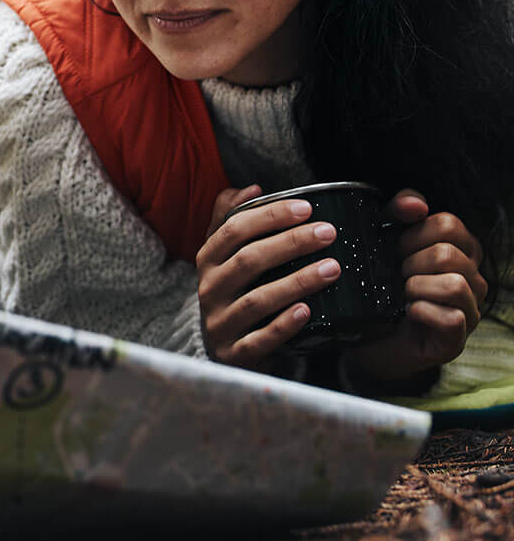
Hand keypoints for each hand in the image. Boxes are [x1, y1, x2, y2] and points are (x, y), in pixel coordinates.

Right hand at [198, 184, 342, 368]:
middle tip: (328, 233)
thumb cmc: (233, 290)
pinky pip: (259, 339)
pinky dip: (283, 325)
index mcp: (208, 260)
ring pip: (256, 300)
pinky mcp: (234, 353)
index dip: (269, 216)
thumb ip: (231, 218)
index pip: (233, 230)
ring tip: (332, 268)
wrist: (223, 347)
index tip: (306, 208)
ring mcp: (220, 322)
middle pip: (247, 260)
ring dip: (296, 282)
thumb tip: (251, 188)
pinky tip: (307, 311)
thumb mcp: (225, 254)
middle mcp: (209, 289)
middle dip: (290, 243)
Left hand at [351, 190, 486, 384]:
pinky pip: (451, 318)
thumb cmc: (381, 288)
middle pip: (448, 253)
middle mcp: (472, 278)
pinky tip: (407, 311)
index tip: (394, 249)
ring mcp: (469, 310)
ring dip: (416, 287)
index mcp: (460, 250)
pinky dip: (422, 311)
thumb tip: (415, 204)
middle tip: (395, 275)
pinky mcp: (456, 339)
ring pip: (454, 284)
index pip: (448, 223)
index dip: (412, 233)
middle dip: (411, 262)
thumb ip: (398, 213)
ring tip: (402, 294)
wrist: (367, 336)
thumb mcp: (384, 243)